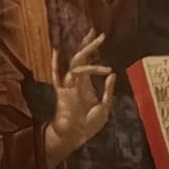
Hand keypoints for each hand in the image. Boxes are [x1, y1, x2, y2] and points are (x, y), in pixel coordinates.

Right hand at [43, 33, 114, 164]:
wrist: (75, 137)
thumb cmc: (88, 126)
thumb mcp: (104, 107)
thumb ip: (108, 91)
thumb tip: (112, 74)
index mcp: (86, 85)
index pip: (89, 62)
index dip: (94, 51)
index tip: (101, 38)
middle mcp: (77, 82)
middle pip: (81, 58)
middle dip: (88, 45)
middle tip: (96, 32)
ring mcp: (68, 86)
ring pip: (75, 63)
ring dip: (85, 52)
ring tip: (95, 42)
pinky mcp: (61, 92)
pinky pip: (57, 76)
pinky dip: (56, 64)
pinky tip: (56, 52)